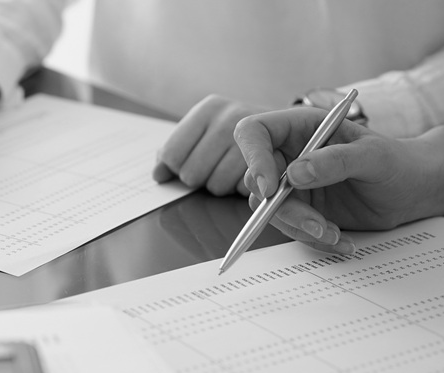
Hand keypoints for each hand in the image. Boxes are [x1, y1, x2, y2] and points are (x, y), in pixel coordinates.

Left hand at [153, 95, 269, 195]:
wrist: (285, 130)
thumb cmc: (233, 136)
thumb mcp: (203, 134)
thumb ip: (175, 152)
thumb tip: (158, 175)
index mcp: (208, 109)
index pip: (171, 155)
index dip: (176, 168)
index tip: (187, 165)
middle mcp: (230, 118)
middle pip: (191, 174)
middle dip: (199, 177)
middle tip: (213, 167)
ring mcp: (253, 138)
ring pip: (214, 185)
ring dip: (220, 185)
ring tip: (231, 169)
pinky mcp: (271, 161)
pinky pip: (240, 191)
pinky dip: (240, 189)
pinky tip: (246, 175)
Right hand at [234, 108, 443, 253]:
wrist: (414, 192)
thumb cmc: (399, 162)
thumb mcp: (374, 156)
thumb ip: (336, 160)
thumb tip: (294, 174)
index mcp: (301, 128)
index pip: (254, 133)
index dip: (253, 158)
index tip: (270, 188)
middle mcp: (290, 155)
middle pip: (256, 180)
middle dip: (283, 208)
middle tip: (316, 222)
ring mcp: (292, 185)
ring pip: (270, 209)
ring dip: (299, 227)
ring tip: (334, 234)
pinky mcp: (301, 210)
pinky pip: (290, 228)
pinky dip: (312, 239)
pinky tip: (340, 240)